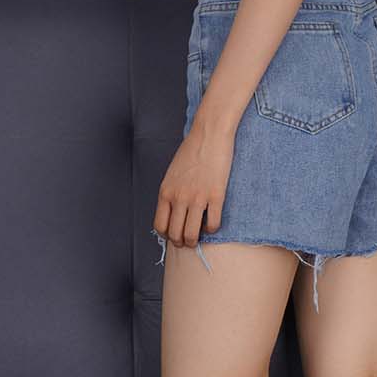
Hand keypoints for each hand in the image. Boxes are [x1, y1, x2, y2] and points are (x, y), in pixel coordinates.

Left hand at [153, 120, 235, 247]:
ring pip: (192, 234)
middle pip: (175, 234)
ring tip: (199, 236)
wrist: (209, 135)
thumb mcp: (172, 173)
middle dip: (181, 242)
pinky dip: (212, 229)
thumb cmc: (191, 151)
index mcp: (166, 192)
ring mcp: (197, 198)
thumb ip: (171, 192)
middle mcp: (179, 198)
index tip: (174, 234)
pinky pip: (213, 224)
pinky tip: (213, 223)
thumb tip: (173, 212)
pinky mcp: (216, 196)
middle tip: (187, 240)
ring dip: (195, 241)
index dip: (167, 235)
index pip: (160, 226)